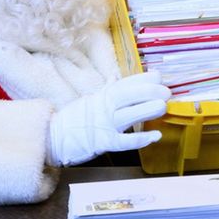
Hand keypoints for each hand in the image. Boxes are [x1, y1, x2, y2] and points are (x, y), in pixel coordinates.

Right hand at [47, 71, 169, 166]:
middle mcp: (103, 107)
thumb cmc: (74, 119)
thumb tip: (117, 77)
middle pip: (127, 96)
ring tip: (163, 106)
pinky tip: (155, 136)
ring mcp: (103, 125)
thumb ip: (107, 90)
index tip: (158, 75)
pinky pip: (123, 141)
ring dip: (146, 110)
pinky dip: (139, 138)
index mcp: (102, 96)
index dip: (142, 79)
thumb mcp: (90, 100)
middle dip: (147, 92)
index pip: (125, 84)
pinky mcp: (103, 142)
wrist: (53, 137)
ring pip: (127, 115)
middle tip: (166, 91)